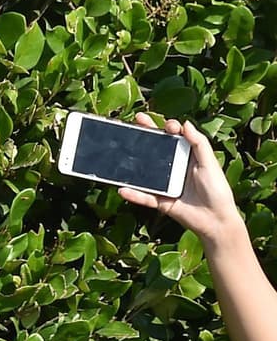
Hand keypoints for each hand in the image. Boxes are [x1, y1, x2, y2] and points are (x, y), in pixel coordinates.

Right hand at [117, 113, 243, 247]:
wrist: (216, 221)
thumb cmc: (217, 191)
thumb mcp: (210, 164)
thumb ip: (199, 144)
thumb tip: (186, 123)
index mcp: (188, 158)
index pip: (175, 138)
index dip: (169, 128)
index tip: (167, 124)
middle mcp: (174, 169)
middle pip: (157, 149)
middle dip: (146, 134)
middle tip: (137, 120)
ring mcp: (165, 184)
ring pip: (146, 171)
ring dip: (133, 162)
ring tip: (122, 149)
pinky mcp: (160, 201)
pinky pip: (144, 197)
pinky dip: (133, 194)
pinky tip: (123, 189)